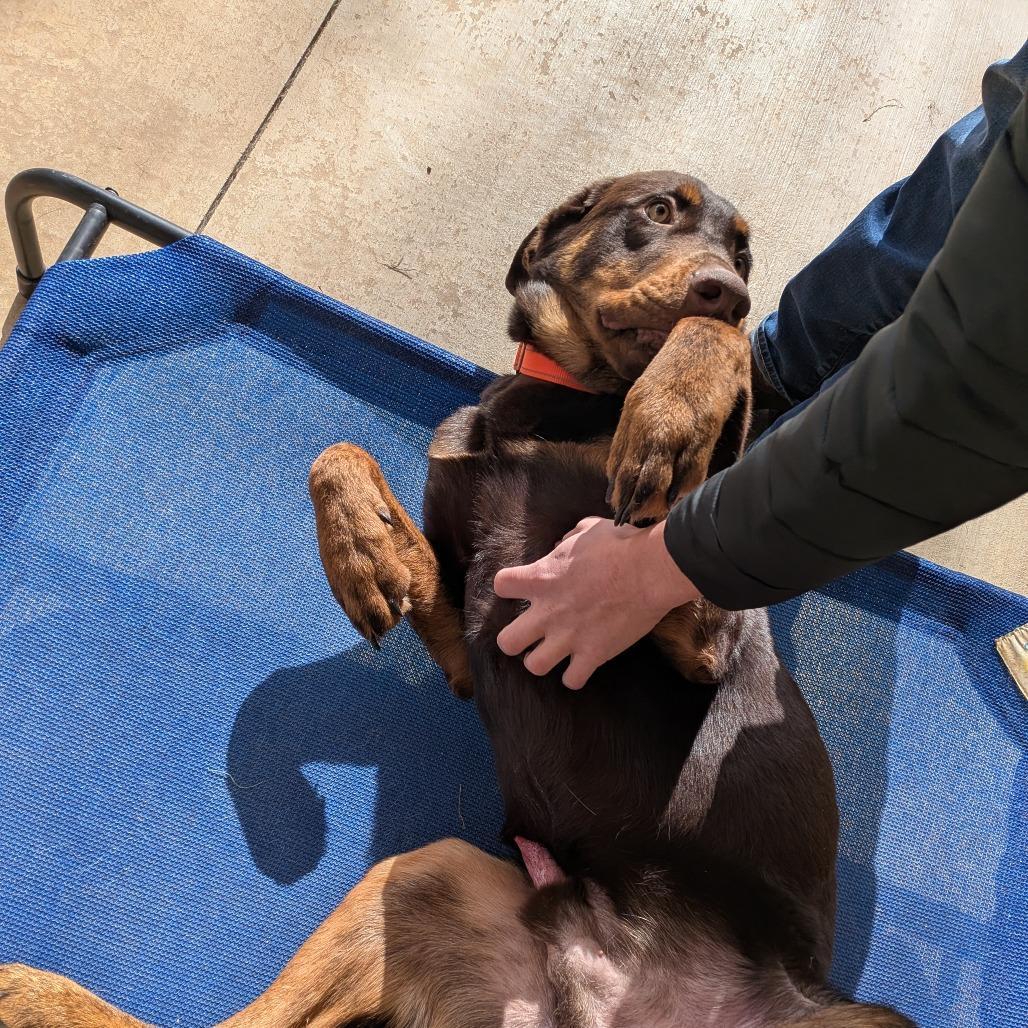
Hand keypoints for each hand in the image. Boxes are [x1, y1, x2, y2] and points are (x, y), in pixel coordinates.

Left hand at [494, 517, 698, 688]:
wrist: (651, 570)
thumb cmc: (621, 545)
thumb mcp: (585, 530)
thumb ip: (566, 541)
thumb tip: (560, 546)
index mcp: (541, 577)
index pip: (501, 585)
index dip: (509, 586)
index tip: (522, 587)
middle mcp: (548, 612)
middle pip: (507, 642)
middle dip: (515, 640)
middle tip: (531, 633)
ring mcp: (569, 637)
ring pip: (534, 666)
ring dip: (542, 660)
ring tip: (554, 652)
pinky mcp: (594, 654)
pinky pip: (572, 680)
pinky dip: (575, 675)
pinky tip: (581, 664)